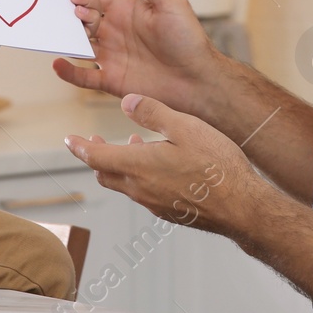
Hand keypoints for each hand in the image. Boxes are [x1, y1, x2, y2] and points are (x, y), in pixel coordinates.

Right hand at [51, 0, 219, 115]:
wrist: (198, 80)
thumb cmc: (189, 40)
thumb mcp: (171, 3)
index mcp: (127, 11)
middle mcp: (115, 32)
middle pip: (83, 17)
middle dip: (73, 9)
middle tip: (72, 5)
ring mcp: (112, 56)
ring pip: (79, 44)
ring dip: (68, 36)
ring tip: (65, 30)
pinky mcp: (111, 80)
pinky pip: (84, 76)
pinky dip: (68, 71)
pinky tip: (58, 63)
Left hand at [63, 94, 261, 234]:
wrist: (242, 207)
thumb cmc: (216, 166)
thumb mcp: (185, 127)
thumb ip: (153, 113)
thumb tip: (126, 101)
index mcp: (138, 165)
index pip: (95, 157)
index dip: (79, 147)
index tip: (69, 139)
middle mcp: (140, 188)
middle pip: (105, 173)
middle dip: (96, 156)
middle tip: (95, 140)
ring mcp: (154, 203)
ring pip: (125, 183)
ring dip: (121, 164)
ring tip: (134, 143)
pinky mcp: (169, 211)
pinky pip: (143, 192)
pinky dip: (140, 175)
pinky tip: (159, 163)